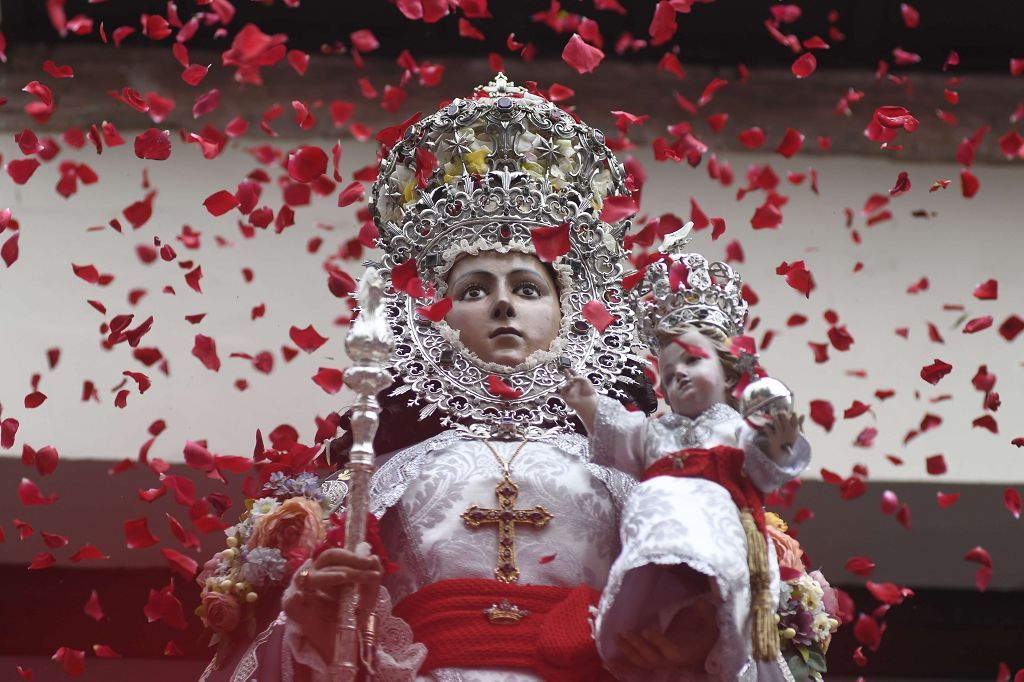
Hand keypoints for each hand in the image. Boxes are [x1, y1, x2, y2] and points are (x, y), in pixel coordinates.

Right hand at [283, 547, 381, 662]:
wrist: (338, 646)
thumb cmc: (349, 618)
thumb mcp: (366, 600)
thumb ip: (372, 581)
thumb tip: (375, 559)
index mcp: (328, 572)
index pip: (337, 556)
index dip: (353, 556)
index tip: (370, 562)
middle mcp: (314, 577)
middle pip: (325, 560)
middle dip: (348, 563)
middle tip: (366, 568)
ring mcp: (302, 593)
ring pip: (311, 578)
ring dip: (329, 576)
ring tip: (344, 577)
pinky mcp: (295, 612)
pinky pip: (291, 603)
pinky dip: (295, 600)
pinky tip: (300, 596)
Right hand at [559, 371, 598, 431]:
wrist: (588, 402)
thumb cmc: (589, 392)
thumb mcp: (586, 381)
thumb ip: (578, 377)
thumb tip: (571, 379)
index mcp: (581, 384)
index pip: (575, 376)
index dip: (572, 371)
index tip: (570, 368)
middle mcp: (575, 387)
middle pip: (569, 379)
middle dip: (567, 374)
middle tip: (565, 370)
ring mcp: (571, 392)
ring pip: (566, 385)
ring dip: (568, 382)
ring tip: (571, 382)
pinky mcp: (567, 397)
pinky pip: (563, 391)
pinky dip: (565, 387)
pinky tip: (568, 386)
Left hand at [608, 598, 717, 675]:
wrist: (702, 642)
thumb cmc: (705, 628)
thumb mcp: (710, 618)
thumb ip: (705, 611)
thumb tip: (700, 604)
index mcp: (687, 651)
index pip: (671, 650)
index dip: (658, 642)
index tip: (646, 630)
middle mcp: (672, 660)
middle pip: (653, 658)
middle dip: (637, 646)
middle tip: (624, 633)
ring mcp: (661, 661)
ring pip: (642, 662)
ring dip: (628, 652)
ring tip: (616, 638)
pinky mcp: (653, 658)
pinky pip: (637, 664)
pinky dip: (623, 664)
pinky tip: (608, 662)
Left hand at [763, 410, 803, 462]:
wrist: (784, 457)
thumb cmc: (792, 444)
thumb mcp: (798, 436)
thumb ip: (800, 425)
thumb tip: (803, 415)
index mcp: (796, 431)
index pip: (795, 418)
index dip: (792, 414)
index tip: (790, 414)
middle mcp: (788, 432)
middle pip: (784, 417)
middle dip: (781, 414)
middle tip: (779, 414)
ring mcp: (780, 435)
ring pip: (776, 421)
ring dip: (774, 419)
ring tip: (774, 419)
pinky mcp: (772, 438)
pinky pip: (767, 428)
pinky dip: (766, 426)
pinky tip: (767, 427)